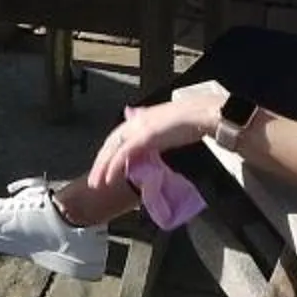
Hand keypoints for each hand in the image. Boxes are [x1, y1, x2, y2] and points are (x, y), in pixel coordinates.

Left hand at [87, 87, 223, 185]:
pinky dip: (114, 166)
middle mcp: (136, 120)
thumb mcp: (166, 126)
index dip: (109, 153)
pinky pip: (124, 153)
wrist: (203, 113)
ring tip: (96, 183)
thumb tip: (145, 143)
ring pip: (113, 148)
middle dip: (100, 162)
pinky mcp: (145, 135)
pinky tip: (109, 178)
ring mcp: (140, 127)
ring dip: (103, 167)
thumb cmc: (191, 120)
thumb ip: (153, 133)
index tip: (104, 167)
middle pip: (111, 142)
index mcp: (141, 117)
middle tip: (94, 181)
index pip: (117, 136)